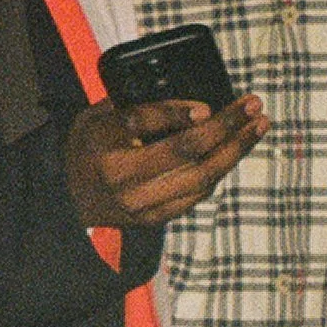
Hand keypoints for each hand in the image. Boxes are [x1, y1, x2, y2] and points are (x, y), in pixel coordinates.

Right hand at [65, 92, 266, 229]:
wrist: (69, 199)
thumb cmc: (89, 148)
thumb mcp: (100, 117)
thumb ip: (144, 111)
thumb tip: (200, 112)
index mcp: (112, 159)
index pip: (156, 132)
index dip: (184, 116)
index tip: (211, 107)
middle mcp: (130, 187)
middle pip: (192, 157)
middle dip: (230, 130)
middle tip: (255, 106)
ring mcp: (146, 208)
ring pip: (203, 179)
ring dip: (236, 151)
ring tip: (257, 126)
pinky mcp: (157, 219)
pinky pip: (198, 194)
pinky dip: (219, 170)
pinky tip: (233, 150)